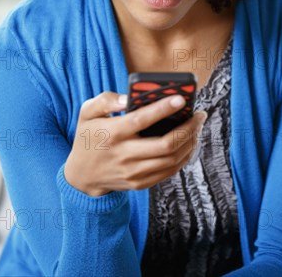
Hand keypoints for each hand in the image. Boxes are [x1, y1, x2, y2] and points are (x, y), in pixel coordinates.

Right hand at [64, 92, 206, 196]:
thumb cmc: (88, 136)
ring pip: (172, 159)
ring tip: (197, 126)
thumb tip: (127, 98)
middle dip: (188, 128)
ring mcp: (133, 172)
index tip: (181, 99)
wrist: (82, 175)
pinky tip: (189, 143)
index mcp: (113, 133)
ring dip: (190, 142)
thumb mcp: (87, 112)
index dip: (163, 109)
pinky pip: (169, 171)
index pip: (142, 120)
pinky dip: (184, 156)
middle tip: (199, 114)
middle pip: (165, 144)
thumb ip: (105, 100)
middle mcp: (124, 154)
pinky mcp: (140, 183)